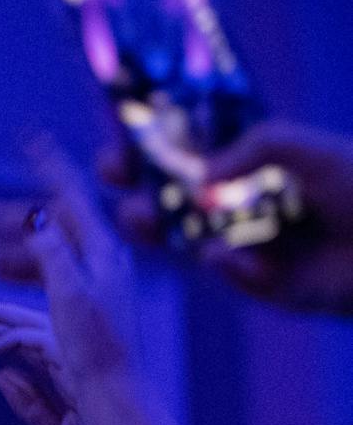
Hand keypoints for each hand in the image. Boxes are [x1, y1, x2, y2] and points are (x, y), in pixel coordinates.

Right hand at [0, 137, 145, 393]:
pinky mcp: (72, 318)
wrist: (114, 403)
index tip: (29, 139)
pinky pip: (33, 288)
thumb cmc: (99, 350)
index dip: (49, 167)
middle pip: (42, 232)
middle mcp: (94, 268)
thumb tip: (35, 217)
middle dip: (0, 223)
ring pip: (33, 261)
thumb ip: (52, 251)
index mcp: (101, 256)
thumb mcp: (72, 293)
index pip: (70, 200)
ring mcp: (84, 292)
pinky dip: (7, 284)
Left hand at [0, 301, 109, 424]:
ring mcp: (83, 365)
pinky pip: (45, 345)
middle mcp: (76, 364)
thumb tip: (4, 376)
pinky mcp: (85, 370)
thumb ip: (33, 407)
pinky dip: (16, 342)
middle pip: (23, 328)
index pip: (25, 345)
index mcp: (70, 376)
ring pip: (33, 326)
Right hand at [101, 120, 352, 316]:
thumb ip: (254, 146)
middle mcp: (238, 202)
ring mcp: (243, 242)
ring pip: (182, 239)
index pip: (186, 154)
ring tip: (142, 220)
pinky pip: (227, 274)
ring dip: (155, 230)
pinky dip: (232, 267)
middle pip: (170, 200)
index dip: (149, 148)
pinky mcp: (257, 281)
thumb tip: (203, 177)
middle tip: (117, 185)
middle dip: (134, 190)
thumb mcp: (307, 147)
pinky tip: (250, 261)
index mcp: (248, 163)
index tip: (118, 143)